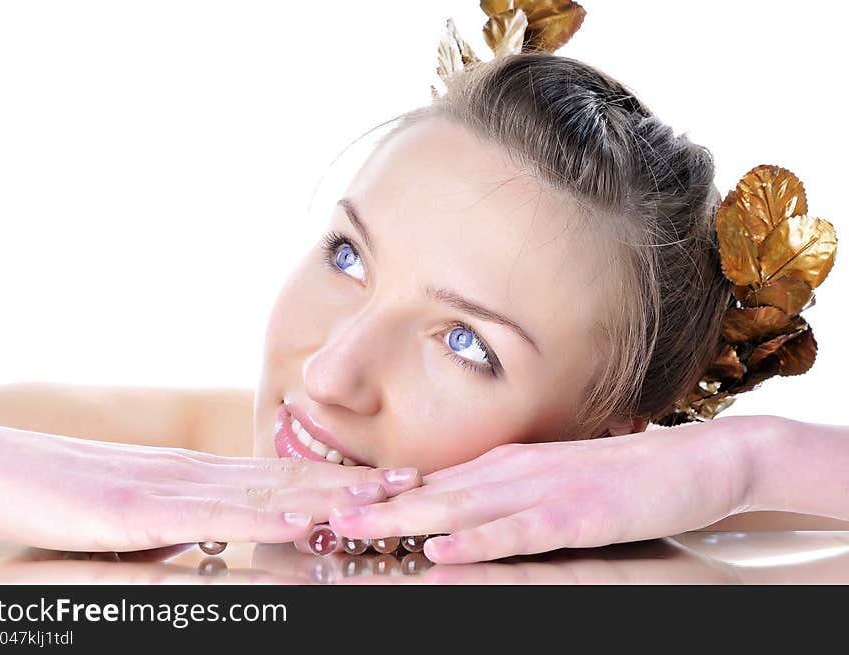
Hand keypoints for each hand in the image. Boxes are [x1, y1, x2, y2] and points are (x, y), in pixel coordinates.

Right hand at [0, 418, 419, 551]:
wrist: (5, 470)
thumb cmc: (72, 494)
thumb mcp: (143, 514)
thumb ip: (187, 520)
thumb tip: (220, 535)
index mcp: (204, 476)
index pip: (285, 476)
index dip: (342, 480)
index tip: (390, 484)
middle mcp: (202, 473)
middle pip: (292, 476)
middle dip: (356, 483)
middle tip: (412, 485)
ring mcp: (176, 487)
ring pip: (267, 490)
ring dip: (329, 495)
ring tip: (382, 499)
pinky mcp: (143, 509)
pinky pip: (214, 514)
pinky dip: (263, 515)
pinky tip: (302, 518)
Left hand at [328, 415, 770, 563]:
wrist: (691, 461)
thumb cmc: (622, 476)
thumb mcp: (553, 481)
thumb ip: (507, 494)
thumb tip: (461, 511)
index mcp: (506, 464)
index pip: (432, 480)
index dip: (381, 493)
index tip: (334, 504)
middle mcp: (513, 471)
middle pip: (431, 492)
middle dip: (374, 506)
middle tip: (322, 518)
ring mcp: (542, 491)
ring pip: (460, 509)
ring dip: (404, 521)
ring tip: (353, 530)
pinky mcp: (575, 515)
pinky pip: (515, 533)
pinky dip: (474, 543)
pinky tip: (438, 551)